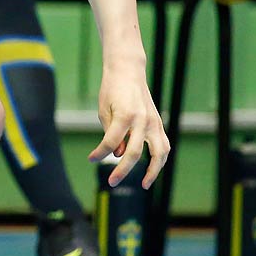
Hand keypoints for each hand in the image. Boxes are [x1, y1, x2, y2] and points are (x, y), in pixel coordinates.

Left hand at [89, 56, 169, 188]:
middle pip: (133, 153)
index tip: (91, 159)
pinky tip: (152, 169)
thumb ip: (111, 134)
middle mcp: (142, 120)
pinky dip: (160, 159)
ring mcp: (153, 123)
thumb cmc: (112, 90)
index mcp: (124, 115)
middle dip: (122, 171)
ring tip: (144, 184)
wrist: (128, 71)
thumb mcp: (104, 109)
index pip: (111, 142)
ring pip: (159, 154)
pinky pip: (164, 146)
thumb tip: (119, 155)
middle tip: (112, 183)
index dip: (100, 153)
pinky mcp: (159, 123)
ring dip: (152, 171)